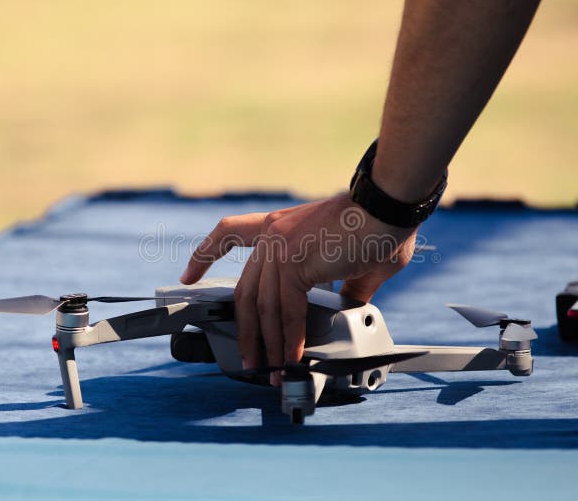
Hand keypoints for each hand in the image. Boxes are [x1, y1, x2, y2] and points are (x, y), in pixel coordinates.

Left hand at [179, 193, 416, 384]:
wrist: (389, 208)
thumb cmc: (381, 227)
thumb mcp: (355, 263)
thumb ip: (344, 286)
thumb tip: (349, 310)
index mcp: (281, 226)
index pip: (229, 233)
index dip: (205, 255)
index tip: (188, 275)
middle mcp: (273, 234)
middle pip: (245, 290)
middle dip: (245, 331)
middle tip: (250, 360)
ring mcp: (279, 247)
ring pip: (263, 307)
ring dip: (269, 344)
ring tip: (273, 371)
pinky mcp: (293, 263)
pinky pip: (286, 311)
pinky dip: (289, 339)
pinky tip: (293, 358)